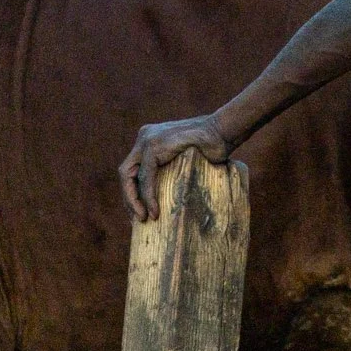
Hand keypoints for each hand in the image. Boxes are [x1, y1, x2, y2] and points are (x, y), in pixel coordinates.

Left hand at [119, 115, 233, 221]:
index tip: (137, 212)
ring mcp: (147, 140)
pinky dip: (148, 196)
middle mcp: (144, 137)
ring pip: (129, 176)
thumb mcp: (186, 160)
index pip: (133, 170)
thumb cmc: (214, 147)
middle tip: (137, 219)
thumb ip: (172, 170)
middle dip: (129, 198)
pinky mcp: (153, 147)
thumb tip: (169, 199)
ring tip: (143, 219)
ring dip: (134, 200)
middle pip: (126, 173)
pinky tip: (154, 211)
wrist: (225, 131)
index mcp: (150, 140)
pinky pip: (145, 177)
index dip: (132, 193)